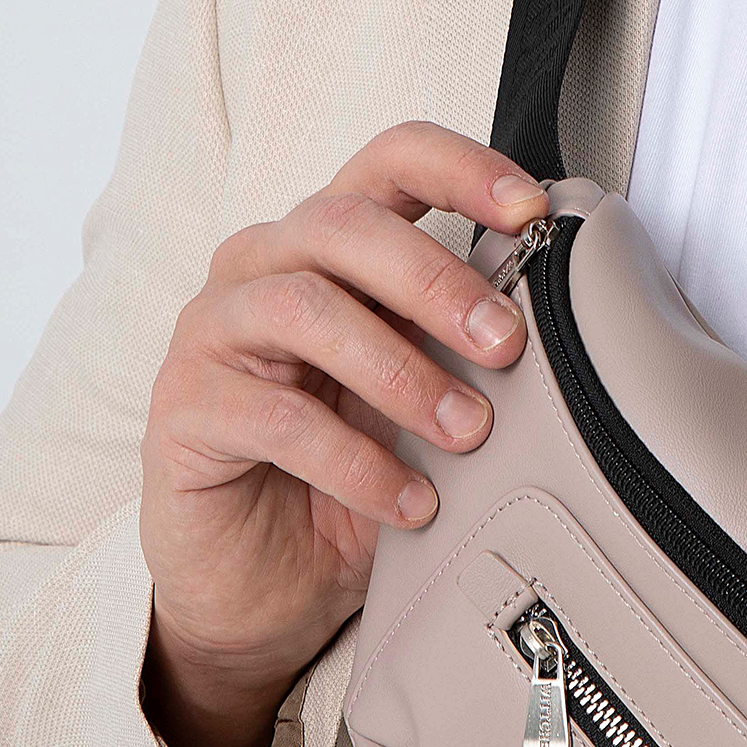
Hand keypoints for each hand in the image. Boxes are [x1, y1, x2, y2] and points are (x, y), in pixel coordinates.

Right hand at [138, 121, 548, 746]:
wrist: (263, 586)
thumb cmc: (348, 471)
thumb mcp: (422, 397)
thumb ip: (464, 344)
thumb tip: (564, 317)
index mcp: (330, 242)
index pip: (389, 160)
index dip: (460, 168)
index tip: (530, 210)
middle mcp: (264, 266)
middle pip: (343, 224)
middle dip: (437, 280)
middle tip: (507, 346)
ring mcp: (213, 332)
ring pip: (304, 308)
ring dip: (400, 371)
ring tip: (466, 434)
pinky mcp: (182, 410)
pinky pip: (274, 417)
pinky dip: (356, 461)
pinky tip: (410, 502)